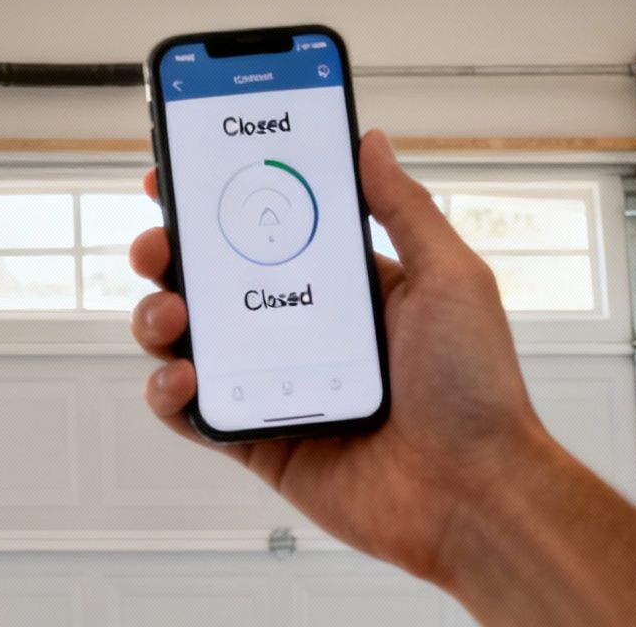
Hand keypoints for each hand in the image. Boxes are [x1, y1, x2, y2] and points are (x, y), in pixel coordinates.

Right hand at [129, 130, 556, 581]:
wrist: (475, 493)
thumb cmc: (476, 391)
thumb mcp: (450, 278)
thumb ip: (404, 208)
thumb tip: (370, 143)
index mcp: (341, 289)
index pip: (265, 233)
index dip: (218, 204)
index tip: (179, 176)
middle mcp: (300, 331)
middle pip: (210, 280)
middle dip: (170, 254)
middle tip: (159, 247)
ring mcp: (273, 385)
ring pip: (188, 339)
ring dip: (158, 318)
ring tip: (171, 316)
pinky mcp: (257, 438)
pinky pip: (192, 411)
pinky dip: (168, 393)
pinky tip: (182, 378)